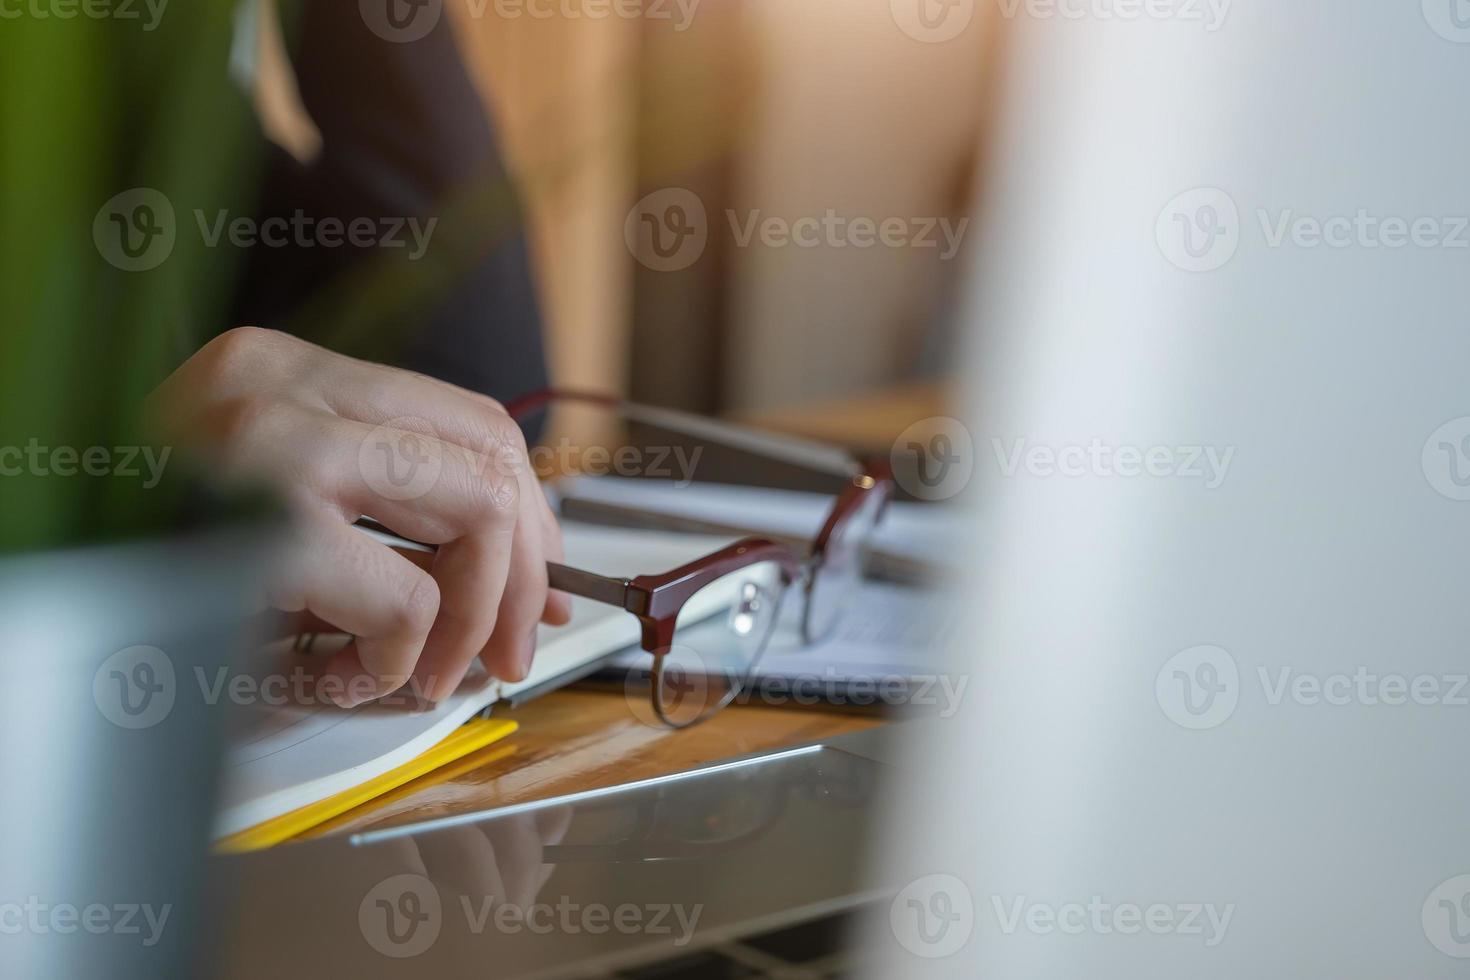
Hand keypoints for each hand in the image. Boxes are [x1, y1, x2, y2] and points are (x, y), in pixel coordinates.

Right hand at [149, 326, 572, 704]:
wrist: (31, 619)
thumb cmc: (143, 577)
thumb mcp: (277, 527)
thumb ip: (386, 522)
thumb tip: (523, 567)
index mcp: (279, 377)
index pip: (467, 417)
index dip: (529, 509)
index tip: (541, 579)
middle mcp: (277, 387)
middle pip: (490, 453)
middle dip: (524, 569)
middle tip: (508, 648)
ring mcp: (267, 444)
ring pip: (477, 506)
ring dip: (474, 613)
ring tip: (425, 668)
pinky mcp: (261, 526)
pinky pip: (408, 600)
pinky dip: (396, 661)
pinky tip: (334, 675)